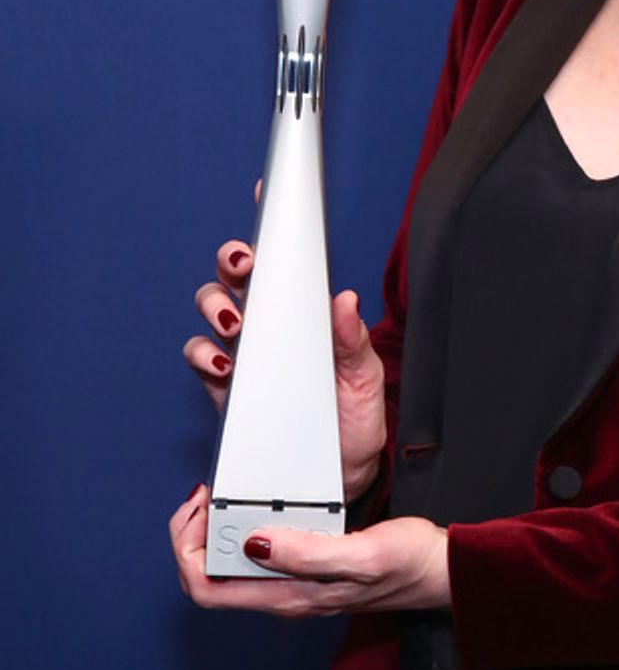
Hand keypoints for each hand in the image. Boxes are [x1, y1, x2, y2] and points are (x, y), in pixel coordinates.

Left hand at [169, 484, 449, 615]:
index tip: (200, 511)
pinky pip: (255, 556)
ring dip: (213, 533)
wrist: (441, 571)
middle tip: (202, 497)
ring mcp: (293, 585)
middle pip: (208, 579)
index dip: (188, 551)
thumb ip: (308, 553)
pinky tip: (253, 506)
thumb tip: (256, 544)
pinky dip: (241, 529)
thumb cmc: (409, 566)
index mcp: (288, 598)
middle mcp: (283, 596)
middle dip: (192, 537)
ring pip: (228, 568)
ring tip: (219, 497)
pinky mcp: (305, 568)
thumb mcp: (361, 554)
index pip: (206, 590)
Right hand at [184, 236, 386, 501]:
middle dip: (234, 261)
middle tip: (246, 267)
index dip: (271, 225)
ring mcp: (246, 355)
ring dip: (216, 306)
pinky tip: (225, 364)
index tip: (266, 192)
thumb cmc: (354, 422)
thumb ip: (353, 341)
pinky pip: (202, 358)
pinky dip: (205, 354)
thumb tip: (345, 300)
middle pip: (237, 278)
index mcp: (306, 315)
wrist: (338, 476)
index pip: (286, 262)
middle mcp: (272, 327)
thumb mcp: (364, 379)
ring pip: (214, 310)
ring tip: (235, 323)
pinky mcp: (227, 388)